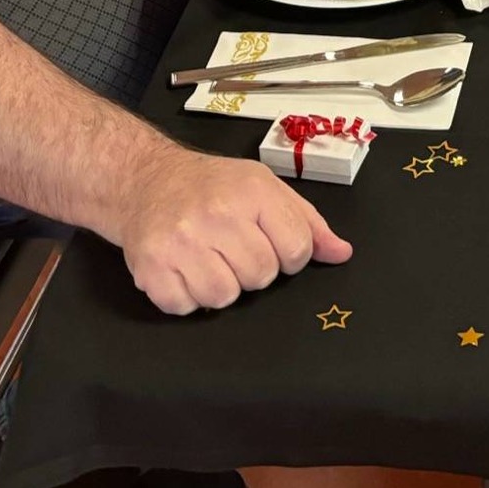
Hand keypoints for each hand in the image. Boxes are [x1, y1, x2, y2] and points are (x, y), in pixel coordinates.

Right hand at [114, 148, 352, 314]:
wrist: (147, 179)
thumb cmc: (213, 185)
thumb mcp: (264, 188)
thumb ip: (307, 222)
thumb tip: (341, 254)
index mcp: (252, 191)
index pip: (297, 249)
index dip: (290, 255)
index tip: (272, 243)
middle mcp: (216, 215)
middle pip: (261, 276)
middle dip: (253, 268)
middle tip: (233, 247)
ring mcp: (180, 243)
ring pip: (224, 298)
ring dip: (220, 285)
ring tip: (208, 257)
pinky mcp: (150, 269)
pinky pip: (185, 308)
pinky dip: (186, 296)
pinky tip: (183, 269)